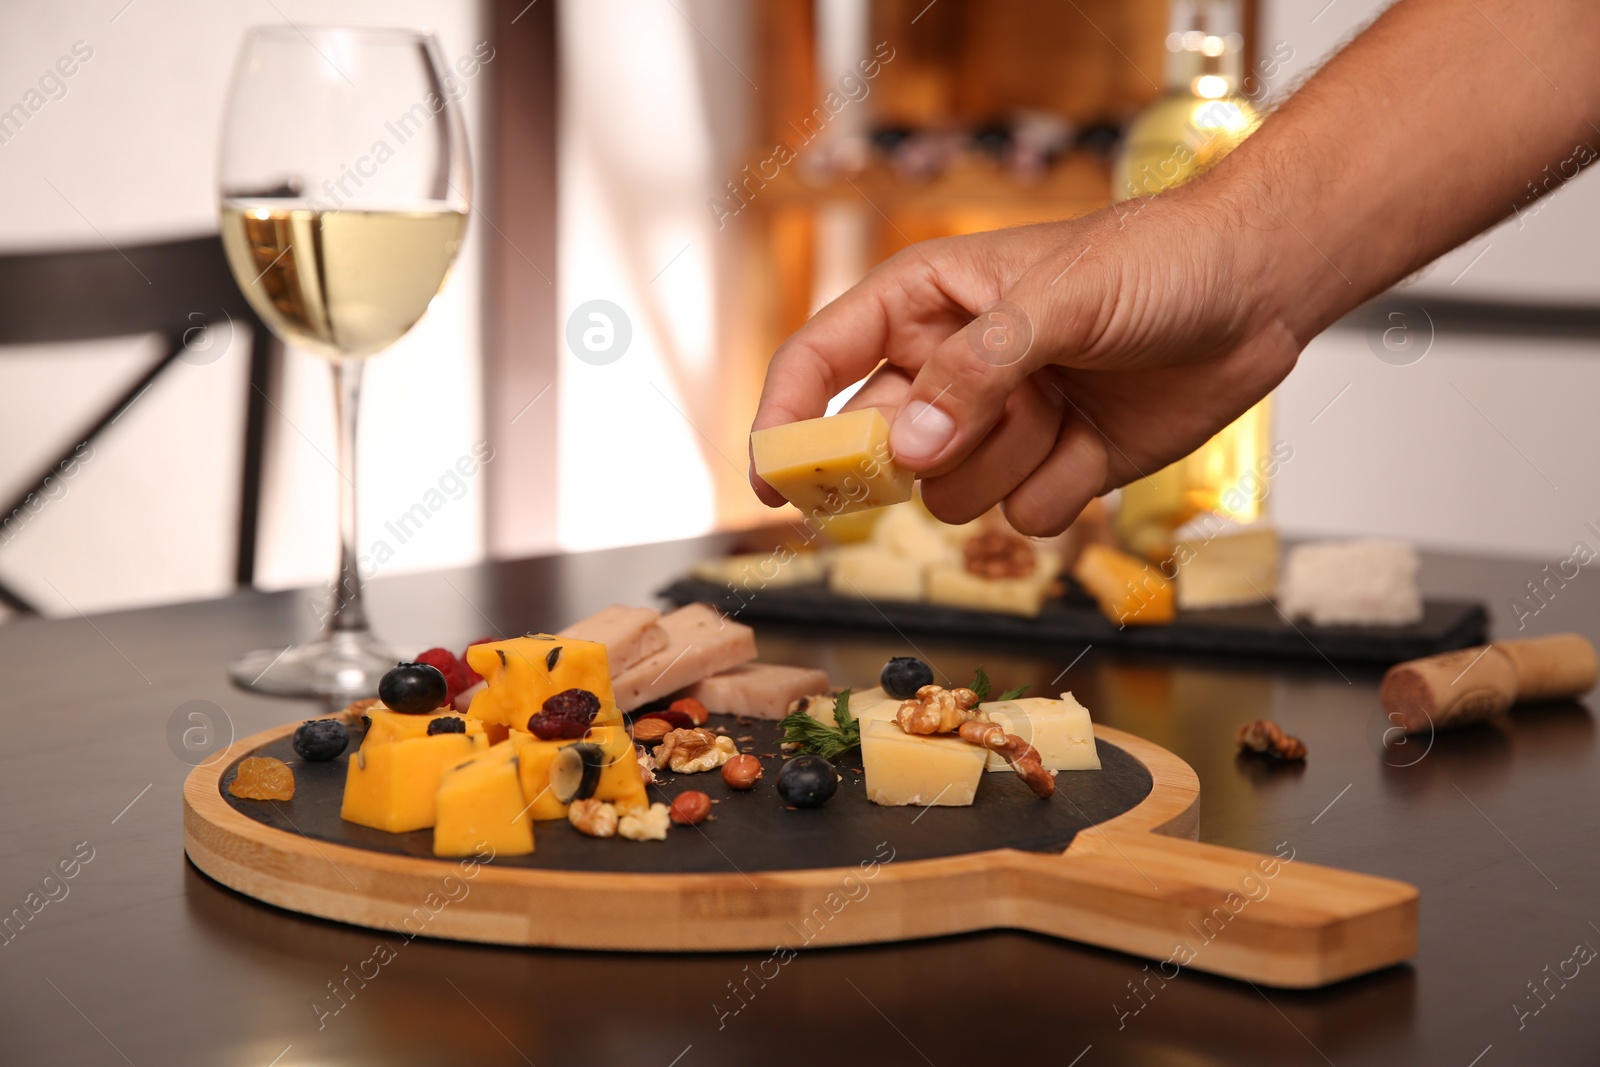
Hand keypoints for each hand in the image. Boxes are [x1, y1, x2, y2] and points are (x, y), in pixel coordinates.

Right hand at [748, 188, 1301, 535]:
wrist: (1257, 290)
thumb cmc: (1155, 263)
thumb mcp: (1058, 300)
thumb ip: (977, 371)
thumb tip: (911, 450)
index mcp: (924, 304)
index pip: (821, 362)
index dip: (786, 422)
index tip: (774, 485)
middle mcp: (951, 368)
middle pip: (881, 447)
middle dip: (921, 452)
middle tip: (974, 427)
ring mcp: (1002, 423)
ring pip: (950, 495)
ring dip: (1003, 468)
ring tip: (1063, 409)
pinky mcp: (1054, 467)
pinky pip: (1019, 518)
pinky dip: (1058, 491)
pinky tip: (1098, 440)